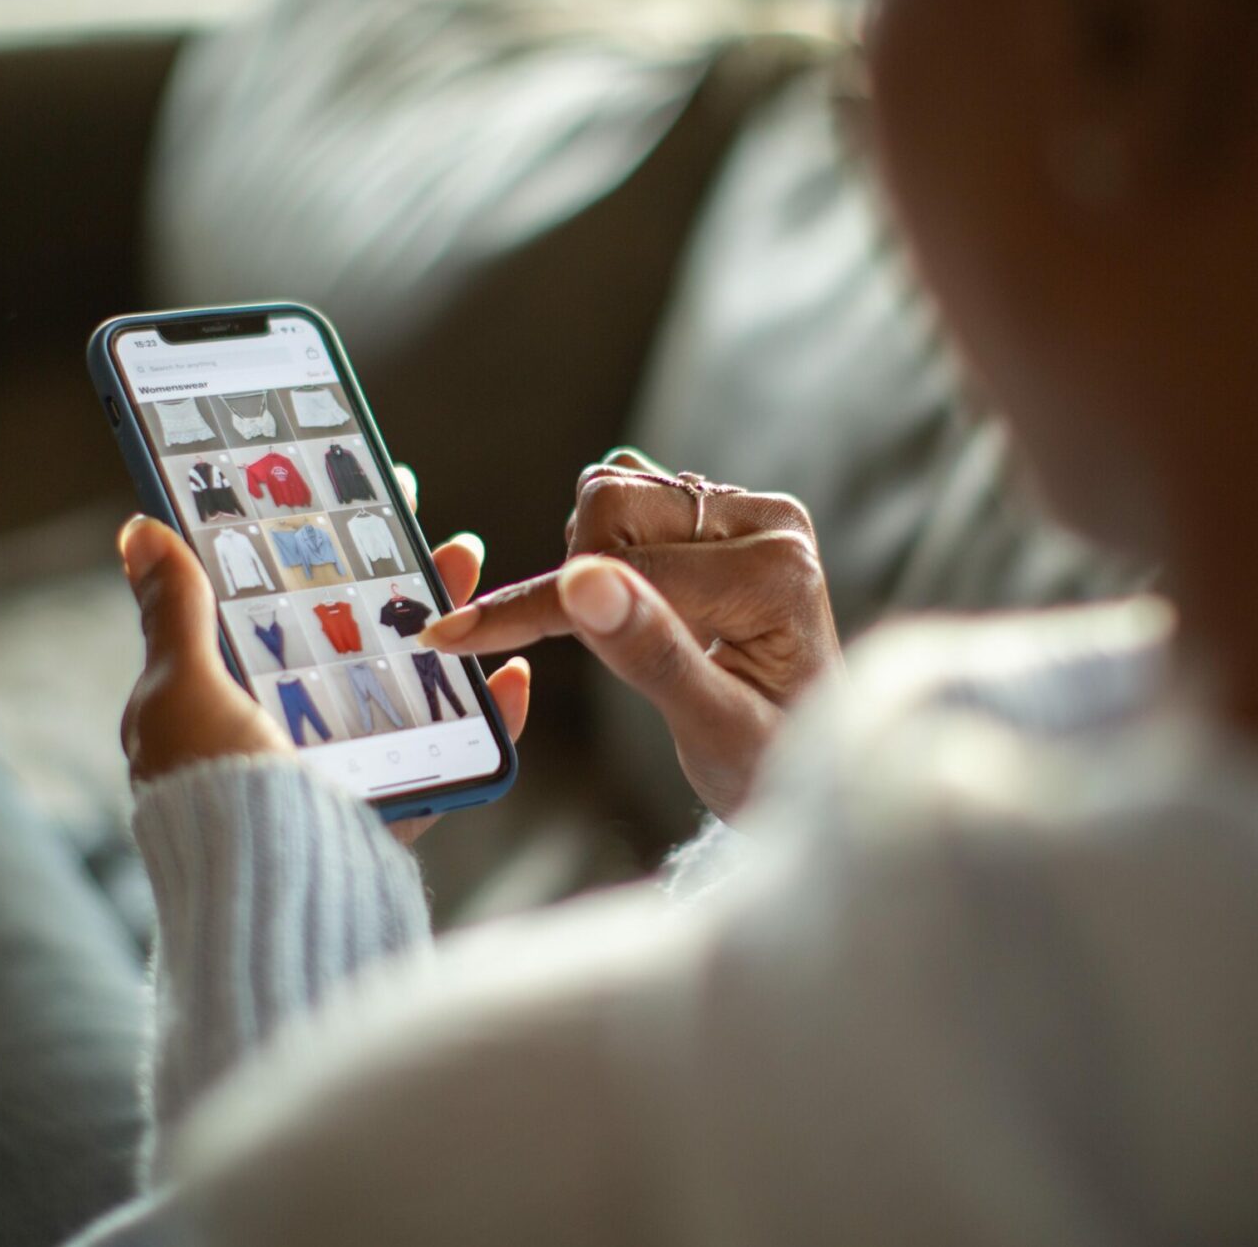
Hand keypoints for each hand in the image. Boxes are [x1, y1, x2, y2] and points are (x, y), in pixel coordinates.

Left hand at [119, 465, 530, 844]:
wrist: (268, 903)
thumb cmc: (212, 795)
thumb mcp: (181, 692)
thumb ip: (177, 614)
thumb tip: (141, 529)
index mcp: (225, 700)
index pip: (272, 604)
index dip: (311, 548)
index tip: (350, 497)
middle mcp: (283, 733)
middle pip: (351, 635)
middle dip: (394, 577)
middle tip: (429, 526)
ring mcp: (343, 770)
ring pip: (406, 680)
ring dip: (445, 620)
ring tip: (470, 564)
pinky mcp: (394, 810)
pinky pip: (452, 755)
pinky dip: (488, 717)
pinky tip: (512, 675)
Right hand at [418, 449, 839, 817]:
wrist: (803, 760)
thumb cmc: (769, 763)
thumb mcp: (714, 731)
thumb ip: (652, 657)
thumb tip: (581, 583)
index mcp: (777, 573)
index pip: (625, 571)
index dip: (535, 609)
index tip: (454, 635)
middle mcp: (770, 522)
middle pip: (612, 504)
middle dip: (577, 579)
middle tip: (607, 650)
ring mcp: (746, 510)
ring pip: (611, 493)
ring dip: (589, 563)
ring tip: (633, 635)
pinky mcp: (722, 511)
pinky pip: (625, 499)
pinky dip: (601, 553)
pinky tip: (633, 607)